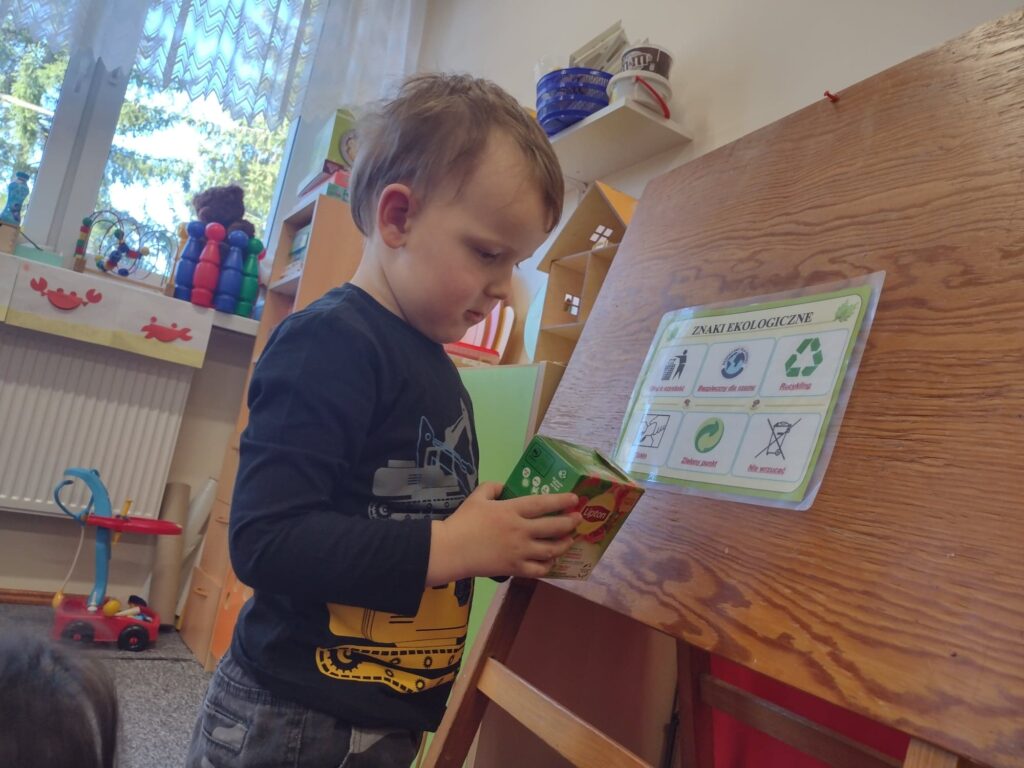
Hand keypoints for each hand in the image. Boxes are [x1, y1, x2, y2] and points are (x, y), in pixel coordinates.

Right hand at [427, 482, 580, 582]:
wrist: (451, 550)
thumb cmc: (463, 521)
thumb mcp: (477, 496)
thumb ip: (493, 487)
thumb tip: (505, 487)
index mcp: (511, 510)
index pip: (543, 503)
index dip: (561, 500)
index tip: (574, 499)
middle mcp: (520, 530)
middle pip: (553, 527)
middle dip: (570, 523)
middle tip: (578, 519)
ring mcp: (519, 551)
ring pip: (551, 549)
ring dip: (564, 544)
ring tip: (569, 540)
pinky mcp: (514, 568)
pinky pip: (539, 569)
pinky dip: (548, 565)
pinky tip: (551, 561)